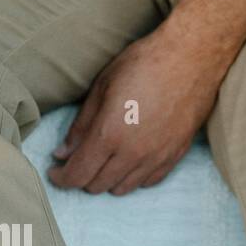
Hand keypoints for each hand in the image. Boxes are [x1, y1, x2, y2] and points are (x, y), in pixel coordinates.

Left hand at [47, 30, 230, 195]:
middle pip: (98, 185)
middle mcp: (134, 153)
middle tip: (75, 161)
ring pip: (123, 188)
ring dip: (105, 180)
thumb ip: (80, 126)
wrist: (192, 57)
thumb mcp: (101, 88)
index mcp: (110, 135)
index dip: (61, 178)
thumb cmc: (143, 65)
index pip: (78, 174)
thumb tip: (63, 153)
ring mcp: (158, 157)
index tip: (54, 171)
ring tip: (99, 161)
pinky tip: (126, 162)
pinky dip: (131, 178)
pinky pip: (148, 181)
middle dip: (80, 177)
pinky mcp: (176, 155)